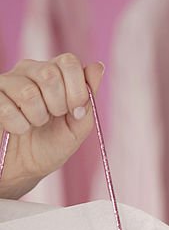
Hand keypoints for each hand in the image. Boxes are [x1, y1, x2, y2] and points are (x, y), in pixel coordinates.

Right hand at [0, 54, 104, 199]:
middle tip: (53, 118)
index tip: (76, 111)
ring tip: (36, 124)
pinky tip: (19, 129)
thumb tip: (97, 67)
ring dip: (38, 117)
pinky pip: (8, 108)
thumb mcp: (79, 125)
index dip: (77, 89)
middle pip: (49, 73)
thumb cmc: (52, 144)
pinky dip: (19, 125)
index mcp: (54, 74)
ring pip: (28, 91)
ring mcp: (7, 82)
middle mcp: (29, 71)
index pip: (68, 62)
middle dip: (58, 104)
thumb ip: (88, 98)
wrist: (26, 167)